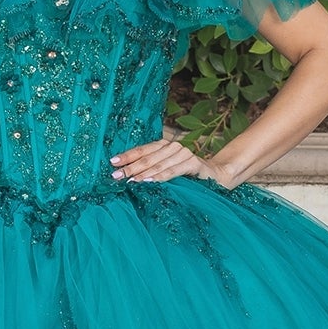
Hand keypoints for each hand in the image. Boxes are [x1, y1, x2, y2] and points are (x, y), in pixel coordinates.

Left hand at [110, 138, 229, 183]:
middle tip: (116, 177)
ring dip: (142, 174)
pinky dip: (160, 177)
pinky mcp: (193, 163)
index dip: (127, 156)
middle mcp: (173, 146)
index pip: (142, 150)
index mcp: (163, 146)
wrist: (215, 178)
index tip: (112, 163)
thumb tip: (127, 177)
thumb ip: (150, 170)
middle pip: (147, 157)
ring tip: (130, 182)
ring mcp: (184, 153)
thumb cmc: (186, 177)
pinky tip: (149, 182)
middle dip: (130, 168)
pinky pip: (173, 171)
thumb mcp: (166, 172)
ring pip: (158, 164)